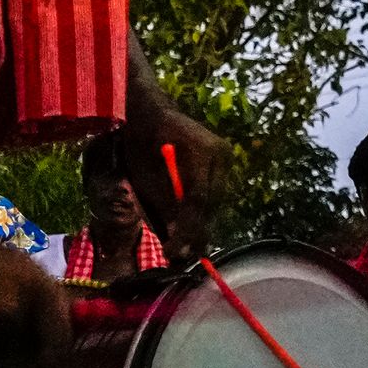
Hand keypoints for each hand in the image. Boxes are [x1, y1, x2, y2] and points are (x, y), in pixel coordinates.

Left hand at [123, 106, 228, 261]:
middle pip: (211, 203)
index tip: (174, 250)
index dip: (187, 228)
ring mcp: (225, 158)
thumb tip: (175, 238)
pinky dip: (201, 211)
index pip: (197, 198)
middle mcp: (220, 154)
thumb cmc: (142, 142)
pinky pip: (214, 194)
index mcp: (201, 151)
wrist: (152, 113)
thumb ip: (163, 205)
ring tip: (182, 245)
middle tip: (178, 254)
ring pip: (215, 202)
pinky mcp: (223, 164)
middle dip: (195, 231)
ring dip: (200, 223)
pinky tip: (189, 225)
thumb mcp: (145, 177)